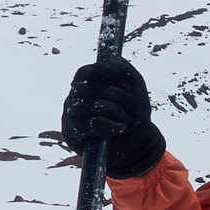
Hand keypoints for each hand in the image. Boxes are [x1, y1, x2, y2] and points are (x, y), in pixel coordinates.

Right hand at [59, 55, 166, 178]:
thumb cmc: (133, 113)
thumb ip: (120, 67)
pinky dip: (111, 125)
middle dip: (118, 95)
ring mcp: (70, 116)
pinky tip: (119, 129)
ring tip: (126, 119)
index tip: (127, 84)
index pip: (84, 73)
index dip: (105, 74)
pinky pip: (91, 123)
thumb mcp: (134, 85)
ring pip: (91, 105)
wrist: (139, 144)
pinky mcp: (72, 134)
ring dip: (117, 112)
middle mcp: (74, 99)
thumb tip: (99, 65)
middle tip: (131, 105)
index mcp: (85, 85)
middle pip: (89, 88)